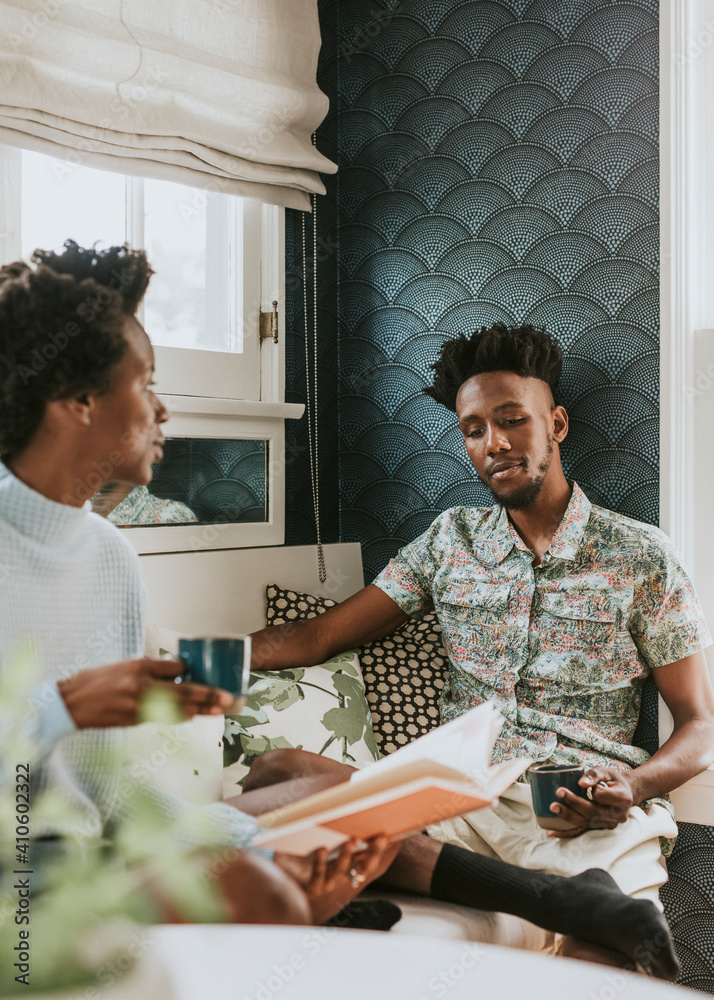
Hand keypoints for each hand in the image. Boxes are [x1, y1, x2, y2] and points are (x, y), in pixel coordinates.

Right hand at [57, 658, 233, 727]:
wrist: (71, 703)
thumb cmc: (98, 681)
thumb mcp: (125, 665)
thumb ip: (150, 669)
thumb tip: (177, 673)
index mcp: (140, 665)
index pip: (175, 667)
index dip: (190, 672)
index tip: (203, 674)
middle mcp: (142, 684)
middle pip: (183, 690)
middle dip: (208, 695)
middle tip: (227, 698)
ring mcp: (138, 704)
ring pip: (177, 708)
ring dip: (199, 709)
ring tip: (218, 710)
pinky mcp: (133, 720)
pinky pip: (162, 718)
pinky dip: (178, 717)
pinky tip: (192, 717)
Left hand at [274, 836, 399, 923]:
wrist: (286, 880)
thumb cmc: (305, 856)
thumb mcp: (324, 840)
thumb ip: (342, 830)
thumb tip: (368, 816)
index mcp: (350, 865)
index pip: (370, 856)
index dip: (380, 847)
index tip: (388, 833)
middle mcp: (343, 875)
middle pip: (364, 867)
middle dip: (374, 853)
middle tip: (381, 838)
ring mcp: (328, 883)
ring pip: (341, 871)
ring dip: (347, 856)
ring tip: (351, 841)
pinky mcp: (312, 888)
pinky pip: (318, 877)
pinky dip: (321, 863)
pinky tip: (322, 850)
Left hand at [547, 766, 635, 838]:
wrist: (624, 793)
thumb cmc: (613, 780)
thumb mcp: (606, 772)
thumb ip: (594, 775)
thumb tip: (581, 783)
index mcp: (622, 799)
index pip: (603, 796)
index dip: (593, 789)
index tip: (586, 783)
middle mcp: (618, 815)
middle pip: (593, 811)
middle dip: (574, 803)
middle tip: (559, 792)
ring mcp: (608, 824)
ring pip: (586, 823)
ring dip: (568, 816)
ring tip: (553, 807)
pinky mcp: (599, 828)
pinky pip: (582, 832)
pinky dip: (566, 833)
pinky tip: (552, 832)